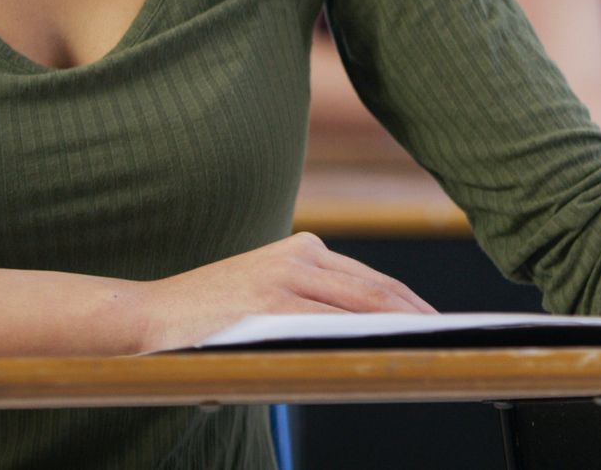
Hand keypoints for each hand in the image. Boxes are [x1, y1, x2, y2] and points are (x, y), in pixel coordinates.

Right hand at [136, 232, 435, 351]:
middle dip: (417, 315)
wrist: (149, 317)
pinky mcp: (271, 302)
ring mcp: (286, 277)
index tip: (436, 323)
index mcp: (302, 249)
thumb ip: (311, 305)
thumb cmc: (209, 317)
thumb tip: (363, 336)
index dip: (410, 302)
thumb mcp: (266, 297)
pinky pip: (331, 323)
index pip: (372, 279)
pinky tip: (384, 351)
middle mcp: (299, 255)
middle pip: (377, 288)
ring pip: (362, 305)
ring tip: (429, 347)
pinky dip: (364, 336)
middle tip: (451, 337)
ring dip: (400, 327)